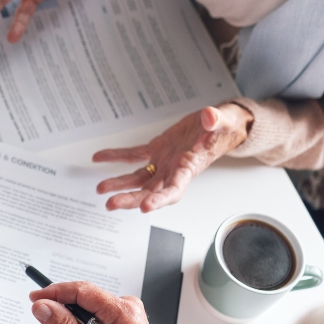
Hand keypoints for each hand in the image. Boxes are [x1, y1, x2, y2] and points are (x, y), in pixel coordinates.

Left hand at [92, 104, 253, 212]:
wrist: (220, 126)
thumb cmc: (224, 129)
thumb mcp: (224, 122)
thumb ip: (215, 121)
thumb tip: (209, 117)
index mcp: (189, 168)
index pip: (173, 190)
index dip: (159, 200)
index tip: (145, 207)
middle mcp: (173, 170)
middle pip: (149, 191)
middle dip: (130, 199)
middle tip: (111, 204)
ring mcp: (163, 162)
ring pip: (138, 178)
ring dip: (119, 184)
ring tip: (101, 189)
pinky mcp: (156, 150)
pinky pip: (133, 156)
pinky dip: (116, 157)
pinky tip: (100, 157)